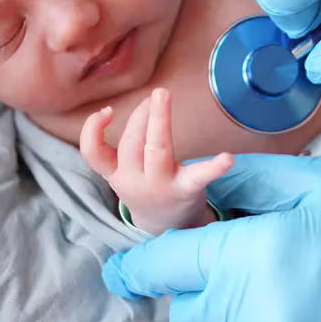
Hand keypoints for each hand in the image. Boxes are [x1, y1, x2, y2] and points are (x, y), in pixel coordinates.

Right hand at [80, 88, 232, 233]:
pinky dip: (214, 167)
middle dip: (141, 116)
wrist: (165, 226)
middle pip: (132, 144)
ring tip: (162, 97)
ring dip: (159, 121)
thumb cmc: (143, 186)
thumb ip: (112, 148)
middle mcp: (134, 181)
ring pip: (156, 150)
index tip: (107, 110)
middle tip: (155, 95)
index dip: (93, 130)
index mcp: (115, 174)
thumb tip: (112, 109)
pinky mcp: (187, 190)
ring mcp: (161, 186)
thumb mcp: (119, 173)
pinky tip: (227, 158)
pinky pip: (199, 176)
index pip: (94, 154)